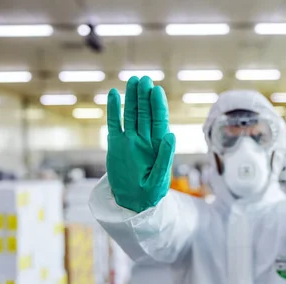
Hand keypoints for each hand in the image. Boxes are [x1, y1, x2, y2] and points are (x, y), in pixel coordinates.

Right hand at [106, 76, 175, 211]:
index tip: (156, 90)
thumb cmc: (150, 194)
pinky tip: (114, 94)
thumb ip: (165, 157)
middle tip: (143, 79)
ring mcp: (130, 141)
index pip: (159, 121)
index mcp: (158, 146)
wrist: (132, 202)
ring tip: (132, 81)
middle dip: (144, 96)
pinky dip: (114, 110)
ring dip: (132, 98)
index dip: (158, 105)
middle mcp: (144, 140)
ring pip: (131, 115)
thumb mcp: (159, 179)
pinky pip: (114, 124)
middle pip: (145, 113)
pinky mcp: (116, 145)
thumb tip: (171, 135)